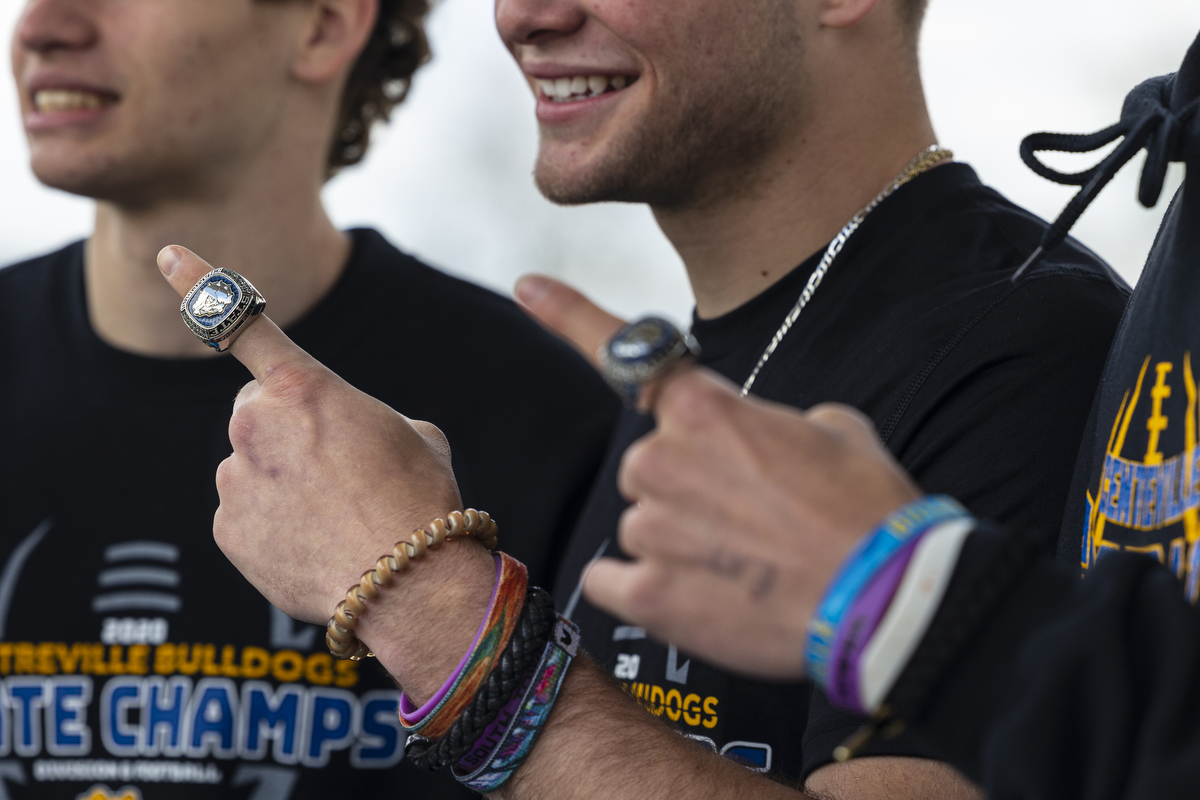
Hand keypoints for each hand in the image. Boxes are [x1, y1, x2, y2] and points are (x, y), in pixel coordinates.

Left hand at [159, 246, 493, 700]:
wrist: (410, 583)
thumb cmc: (420, 500)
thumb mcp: (413, 435)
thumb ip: (362, 421)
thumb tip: (344, 446)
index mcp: (303, 387)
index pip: (244, 323)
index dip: (201, 282)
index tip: (168, 253)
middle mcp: (256, 426)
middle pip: (255, 415)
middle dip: (285, 432)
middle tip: (337, 469)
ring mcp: (235, 481)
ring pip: (249, 469)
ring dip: (282, 484)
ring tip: (336, 517)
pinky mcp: (227, 532)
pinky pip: (243, 516)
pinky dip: (272, 528)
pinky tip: (316, 545)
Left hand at [517, 275, 921, 680]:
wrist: (888, 601)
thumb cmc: (869, 513)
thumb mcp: (833, 432)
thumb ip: (767, 424)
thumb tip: (757, 446)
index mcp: (705, 408)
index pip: (625, 350)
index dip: (567, 314)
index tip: (526, 287)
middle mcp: (661, 459)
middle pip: (647, 467)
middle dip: (687, 489)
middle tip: (750, 521)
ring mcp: (650, 526)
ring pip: (641, 525)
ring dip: (680, 543)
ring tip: (748, 566)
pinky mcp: (647, 593)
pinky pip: (613, 580)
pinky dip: (648, 589)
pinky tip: (702, 596)